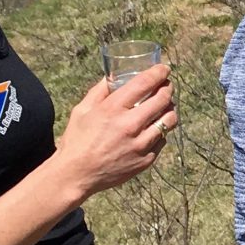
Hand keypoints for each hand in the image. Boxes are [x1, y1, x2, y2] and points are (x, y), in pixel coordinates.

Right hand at [56, 66, 172, 198]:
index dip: (159, 72)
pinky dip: (160, 131)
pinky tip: (153, 128)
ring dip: (169, 109)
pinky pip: (163, 140)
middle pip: (163, 99)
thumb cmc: (77, 140)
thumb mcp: (82, 110)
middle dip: (167, 88)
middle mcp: (130, 125)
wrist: (75, 175)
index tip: (164, 69)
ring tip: (165, 106)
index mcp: (113, 109)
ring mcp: (140, 144)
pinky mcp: (146, 160)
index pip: (145, 83)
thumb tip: (112, 75)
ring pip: (170, 120)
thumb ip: (99, 91)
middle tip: (166, 86)